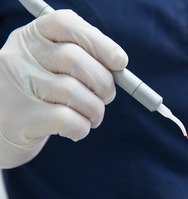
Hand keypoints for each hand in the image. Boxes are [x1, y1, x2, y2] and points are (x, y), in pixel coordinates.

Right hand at [0, 10, 127, 167]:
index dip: (100, 42)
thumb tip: (118, 64)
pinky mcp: (20, 119)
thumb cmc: (41, 92)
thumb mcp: (52, 65)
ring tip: (94, 116)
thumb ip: (82, 58)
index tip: (120, 62)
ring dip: (95, 109)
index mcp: (32, 38)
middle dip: (103, 82)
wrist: (4, 126)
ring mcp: (17, 87)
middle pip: (74, 59)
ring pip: (72, 91)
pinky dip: (82, 127)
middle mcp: (19, 57)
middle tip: (107, 96)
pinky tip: (79, 129)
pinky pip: (65, 119)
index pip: (67, 25)